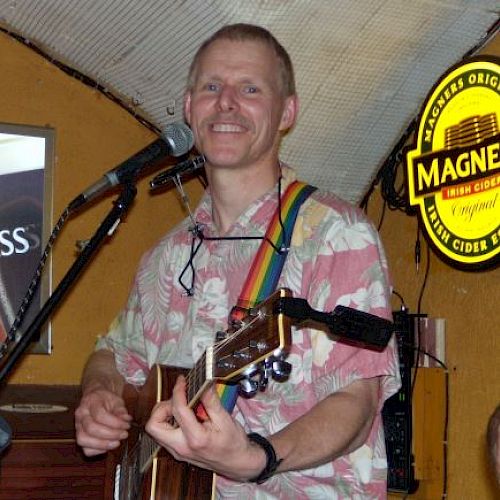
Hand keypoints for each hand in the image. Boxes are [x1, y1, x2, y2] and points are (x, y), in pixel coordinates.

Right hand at [75, 387, 131, 455]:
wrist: (95, 398)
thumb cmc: (106, 400)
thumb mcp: (116, 399)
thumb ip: (121, 410)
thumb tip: (126, 420)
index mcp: (90, 402)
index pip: (100, 415)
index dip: (115, 423)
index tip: (126, 425)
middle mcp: (81, 414)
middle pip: (91, 428)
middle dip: (110, 434)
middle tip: (123, 434)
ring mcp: (78, 427)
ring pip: (83, 440)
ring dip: (103, 444)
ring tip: (117, 442)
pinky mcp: (80, 438)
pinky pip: (85, 449)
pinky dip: (98, 450)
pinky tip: (109, 445)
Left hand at [145, 376, 265, 480]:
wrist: (237, 463)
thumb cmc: (234, 444)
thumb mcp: (225, 419)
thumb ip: (211, 400)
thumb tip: (203, 383)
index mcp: (195, 439)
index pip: (178, 410)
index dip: (178, 391)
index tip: (183, 381)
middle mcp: (181, 447)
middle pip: (153, 425)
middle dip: (162, 407)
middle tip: (178, 399)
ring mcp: (177, 451)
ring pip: (155, 430)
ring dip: (164, 414)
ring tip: (182, 405)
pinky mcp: (177, 451)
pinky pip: (163, 433)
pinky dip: (169, 420)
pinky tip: (184, 415)